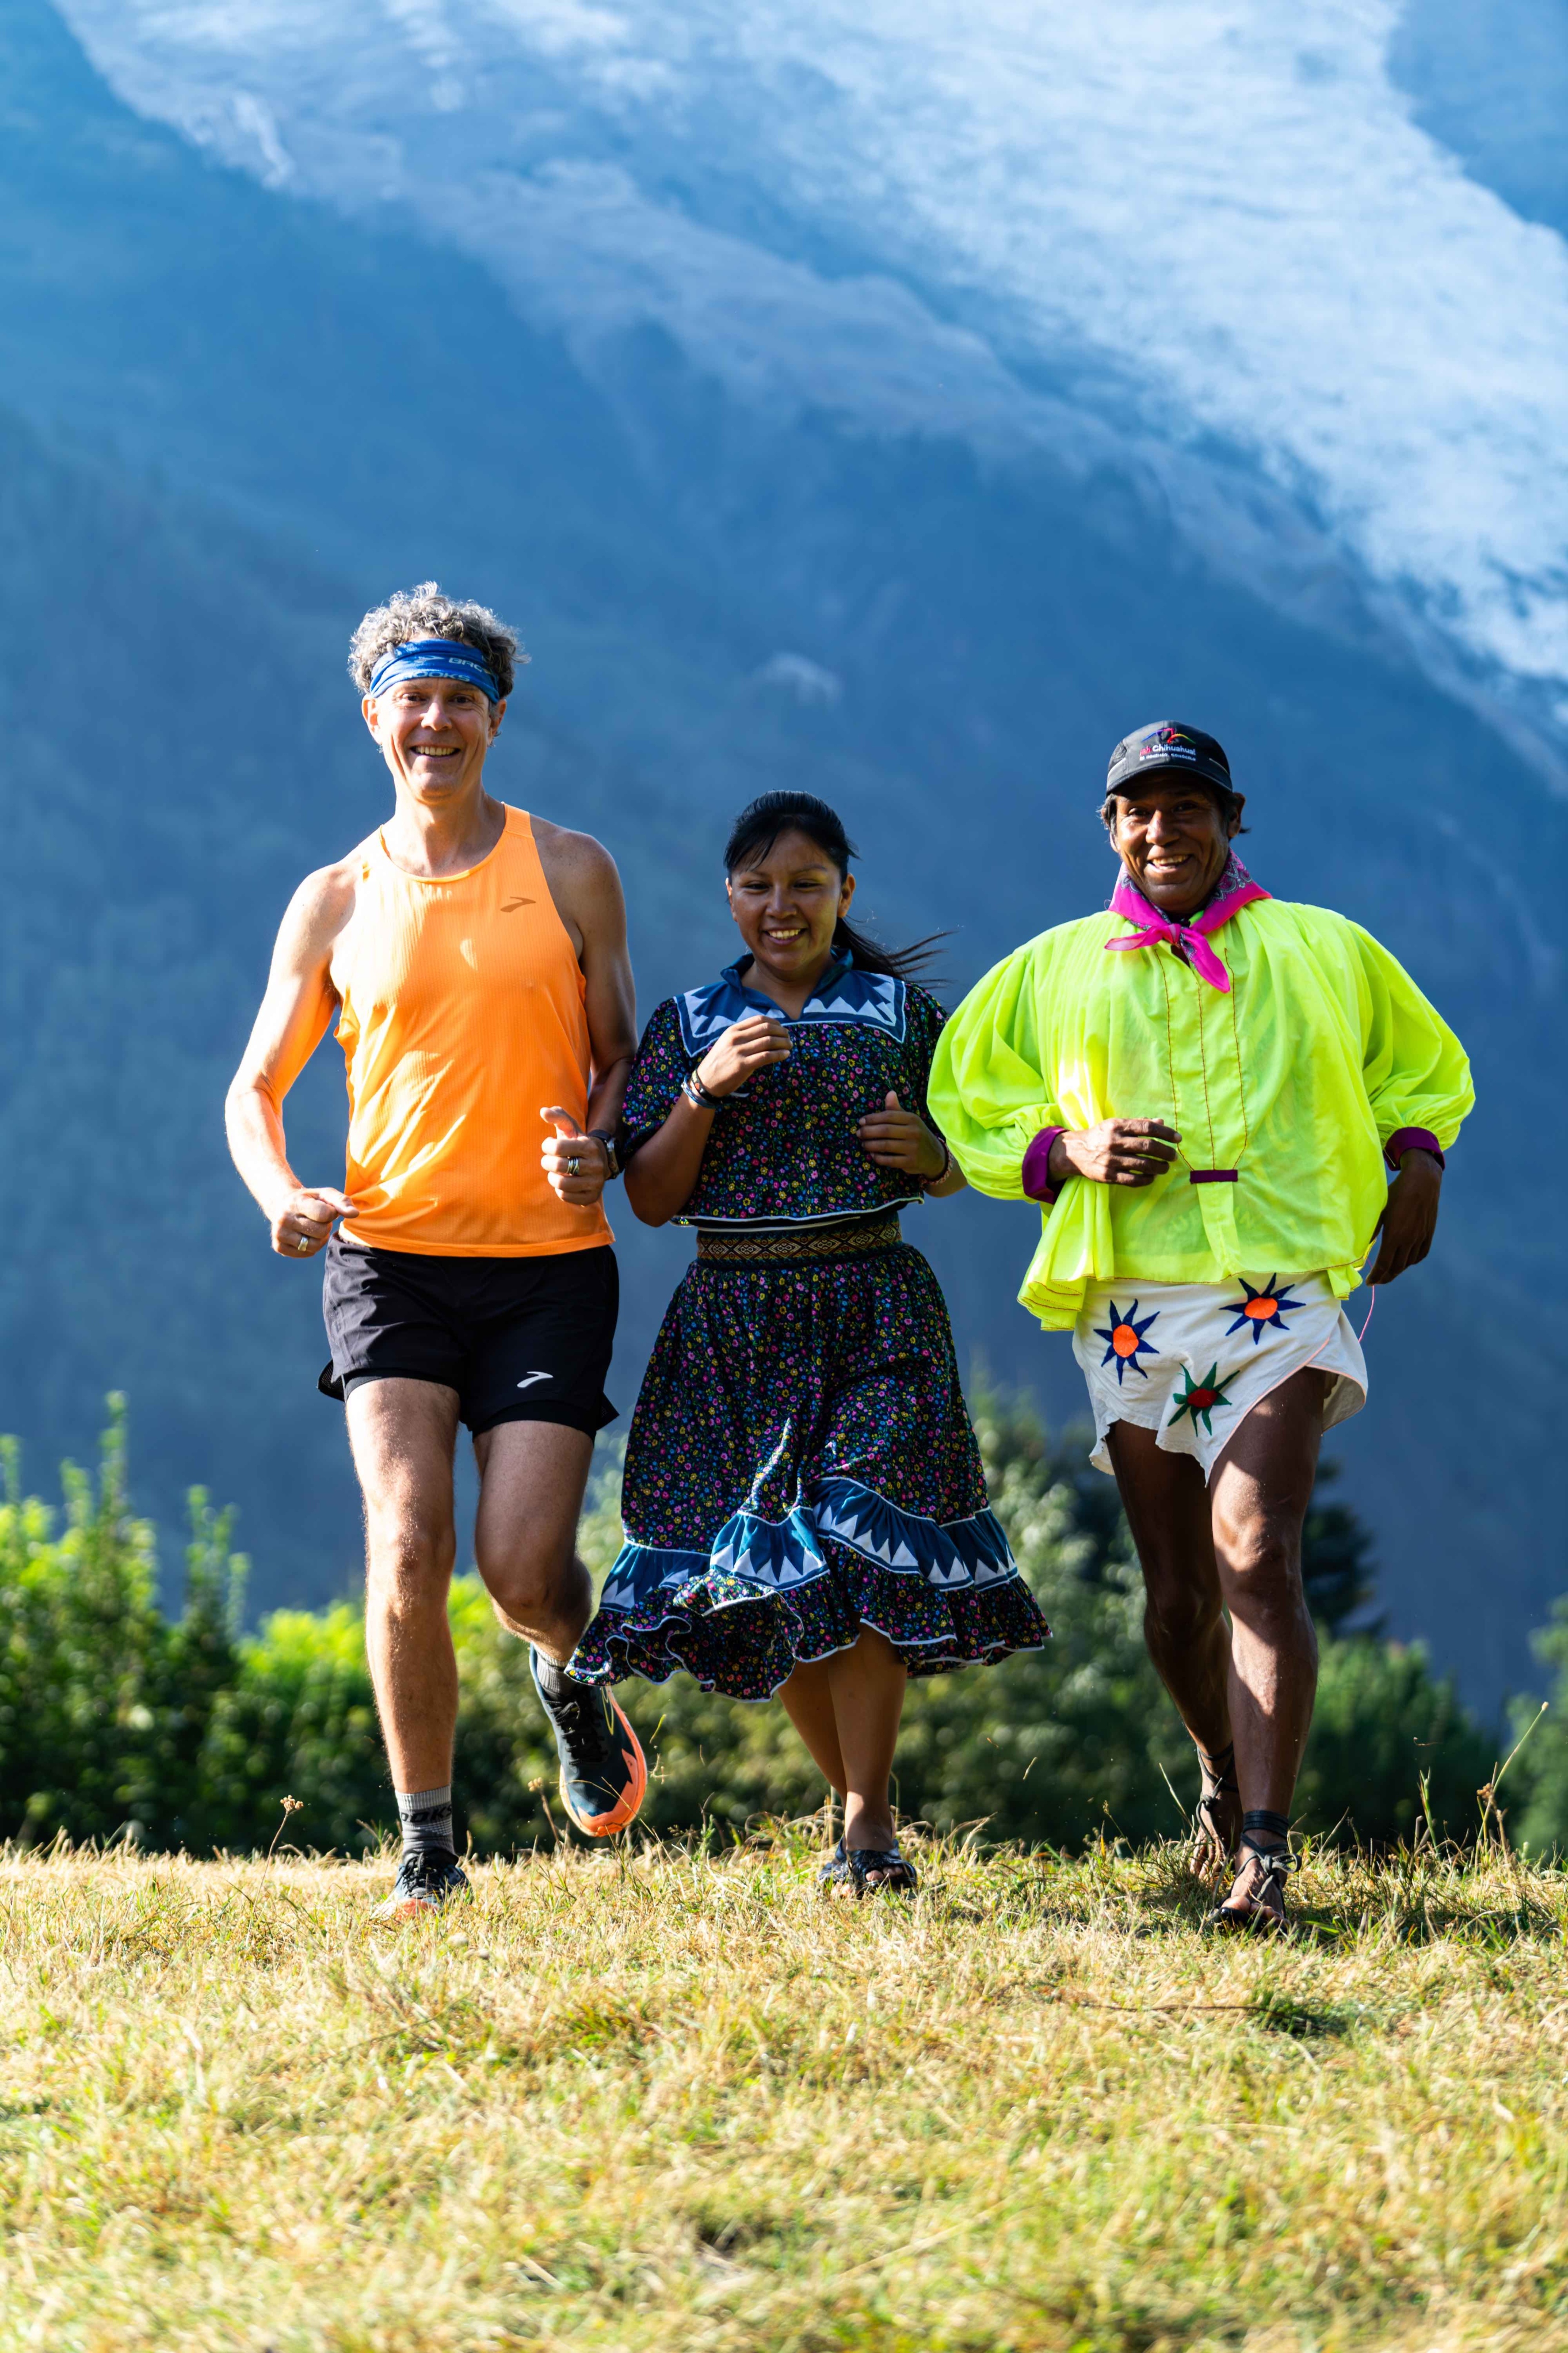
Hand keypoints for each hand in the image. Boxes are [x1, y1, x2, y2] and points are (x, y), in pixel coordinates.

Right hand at [269, 1186, 355, 1257]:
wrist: (281, 1204)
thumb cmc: (310, 1199)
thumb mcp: (325, 1194)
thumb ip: (342, 1202)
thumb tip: (355, 1214)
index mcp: (295, 1202)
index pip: (324, 1214)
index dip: (331, 1213)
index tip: (326, 1209)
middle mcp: (284, 1218)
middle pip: (321, 1232)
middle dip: (325, 1226)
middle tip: (318, 1219)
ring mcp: (279, 1234)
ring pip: (314, 1245)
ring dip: (320, 1238)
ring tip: (313, 1227)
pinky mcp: (279, 1246)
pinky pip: (307, 1253)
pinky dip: (311, 1246)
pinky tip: (306, 1235)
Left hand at [540, 1108, 610, 1206]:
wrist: (599, 1162)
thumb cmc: (577, 1143)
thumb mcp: (570, 1128)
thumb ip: (558, 1116)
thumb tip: (543, 1111)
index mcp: (589, 1146)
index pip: (556, 1147)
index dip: (547, 1146)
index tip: (549, 1145)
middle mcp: (596, 1165)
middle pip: (557, 1166)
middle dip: (547, 1162)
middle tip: (550, 1161)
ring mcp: (595, 1182)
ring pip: (561, 1184)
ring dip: (552, 1177)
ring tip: (556, 1172)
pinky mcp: (592, 1197)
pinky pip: (565, 1196)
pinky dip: (560, 1190)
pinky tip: (565, 1182)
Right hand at [694, 1015, 790, 1098]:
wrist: (706, 1081)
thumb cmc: (720, 1062)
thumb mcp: (727, 1043)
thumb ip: (743, 1036)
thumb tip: (766, 1032)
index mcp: (733, 1031)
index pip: (759, 1020)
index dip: (775, 1023)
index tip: (782, 1029)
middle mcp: (736, 1038)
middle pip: (766, 1028)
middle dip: (782, 1032)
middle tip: (788, 1038)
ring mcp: (739, 1051)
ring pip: (768, 1041)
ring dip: (783, 1043)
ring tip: (789, 1046)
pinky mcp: (743, 1065)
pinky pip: (766, 1056)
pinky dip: (779, 1054)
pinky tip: (785, 1055)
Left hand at [857, 1091, 945, 1176]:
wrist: (935, 1156)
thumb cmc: (917, 1135)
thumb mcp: (910, 1121)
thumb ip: (897, 1109)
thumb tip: (889, 1093)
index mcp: (912, 1119)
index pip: (888, 1116)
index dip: (872, 1118)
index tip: (861, 1121)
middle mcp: (914, 1132)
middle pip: (885, 1130)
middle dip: (868, 1132)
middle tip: (858, 1133)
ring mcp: (913, 1148)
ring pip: (885, 1145)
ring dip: (870, 1145)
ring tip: (863, 1144)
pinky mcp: (911, 1162)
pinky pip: (889, 1160)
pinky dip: (878, 1158)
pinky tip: (872, 1155)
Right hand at [1049, 1119, 1179, 1187]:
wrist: (1075, 1152)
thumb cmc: (1101, 1136)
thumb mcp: (1116, 1125)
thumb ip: (1139, 1123)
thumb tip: (1161, 1121)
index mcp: (1117, 1126)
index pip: (1147, 1127)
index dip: (1166, 1133)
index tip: (1178, 1139)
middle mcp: (1114, 1142)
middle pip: (1147, 1147)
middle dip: (1166, 1152)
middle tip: (1173, 1156)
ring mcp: (1110, 1160)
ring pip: (1142, 1165)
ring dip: (1159, 1167)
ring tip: (1165, 1168)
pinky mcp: (1107, 1176)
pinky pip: (1132, 1180)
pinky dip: (1146, 1179)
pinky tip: (1152, 1177)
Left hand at [1366, 1148, 1442, 1283]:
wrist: (1422, 1181)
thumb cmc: (1396, 1193)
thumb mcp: (1380, 1211)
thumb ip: (1372, 1230)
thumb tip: (1362, 1247)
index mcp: (1395, 1236)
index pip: (1384, 1265)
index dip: (1376, 1276)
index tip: (1369, 1282)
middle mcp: (1409, 1240)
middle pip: (1396, 1268)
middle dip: (1385, 1278)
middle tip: (1376, 1281)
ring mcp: (1421, 1238)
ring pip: (1408, 1263)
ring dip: (1397, 1271)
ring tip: (1388, 1273)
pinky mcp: (1429, 1234)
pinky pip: (1420, 1255)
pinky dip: (1411, 1261)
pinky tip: (1405, 1261)